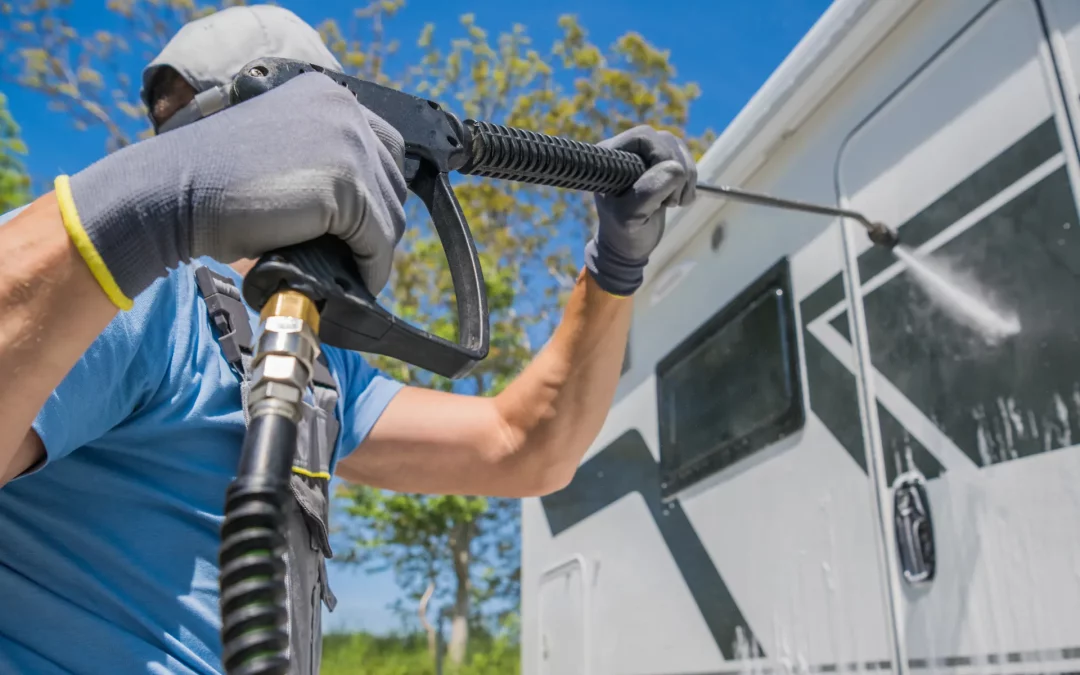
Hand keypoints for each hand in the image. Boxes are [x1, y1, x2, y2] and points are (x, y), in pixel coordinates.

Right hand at [62, 72, 407, 305]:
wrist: (172, 191)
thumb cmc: (215, 182)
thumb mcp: (280, 151)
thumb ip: (323, 161)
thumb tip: (367, 210)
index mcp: (327, 94)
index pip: (384, 148)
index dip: (376, 193)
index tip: (363, 228)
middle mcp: (344, 109)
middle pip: (392, 182)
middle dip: (376, 224)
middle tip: (353, 255)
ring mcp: (348, 144)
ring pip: (390, 214)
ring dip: (374, 249)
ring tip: (350, 271)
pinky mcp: (345, 185)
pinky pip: (377, 240)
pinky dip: (370, 268)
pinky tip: (354, 282)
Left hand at [585, 126, 696, 295]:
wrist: (630, 246)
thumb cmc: (624, 233)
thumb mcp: (631, 216)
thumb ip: (648, 191)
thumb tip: (675, 169)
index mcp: (610, 155)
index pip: (643, 137)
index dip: (660, 157)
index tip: (663, 190)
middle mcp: (627, 150)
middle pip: (665, 141)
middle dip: (677, 170)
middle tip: (671, 202)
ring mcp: (646, 156)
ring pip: (678, 149)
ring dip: (686, 178)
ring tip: (674, 203)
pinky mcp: (662, 165)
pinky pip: (686, 160)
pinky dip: (690, 181)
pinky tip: (679, 200)